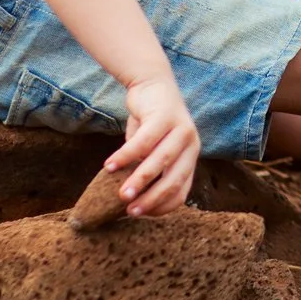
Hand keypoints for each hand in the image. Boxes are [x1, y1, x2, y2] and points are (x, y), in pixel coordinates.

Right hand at [105, 74, 199, 216]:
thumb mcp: (152, 151)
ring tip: (120, 194)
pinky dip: (126, 156)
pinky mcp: (165, 116)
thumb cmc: (150, 124)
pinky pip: (143, 141)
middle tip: (130, 211)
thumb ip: (146, 170)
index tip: (139, 214)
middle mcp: (192, 145)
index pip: (181, 191)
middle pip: (174, 179)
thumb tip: (128, 200)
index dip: (161, 206)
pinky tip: (108, 166)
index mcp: (190, 158)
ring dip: (140, 180)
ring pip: (160, 161)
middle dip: (151, 198)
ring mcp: (181, 129)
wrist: (153, 85)